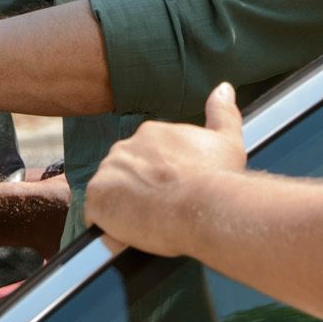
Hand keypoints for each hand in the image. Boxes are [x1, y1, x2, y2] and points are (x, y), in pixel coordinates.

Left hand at [85, 82, 246, 256]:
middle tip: (160, 208)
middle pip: (124, 173)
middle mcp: (125, 147)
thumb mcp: (226, 140)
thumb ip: (221, 111)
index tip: (170, 190)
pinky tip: (128, 233)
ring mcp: (108, 172)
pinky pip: (96, 215)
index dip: (157, 177)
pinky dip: (108, 225)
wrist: (203, 205)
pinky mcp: (97, 198)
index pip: (145, 156)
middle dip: (137, 189)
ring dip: (122, 206)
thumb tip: (223, 88)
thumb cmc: (216, 178)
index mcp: (150, 133)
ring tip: (147, 222)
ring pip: (110, 192)